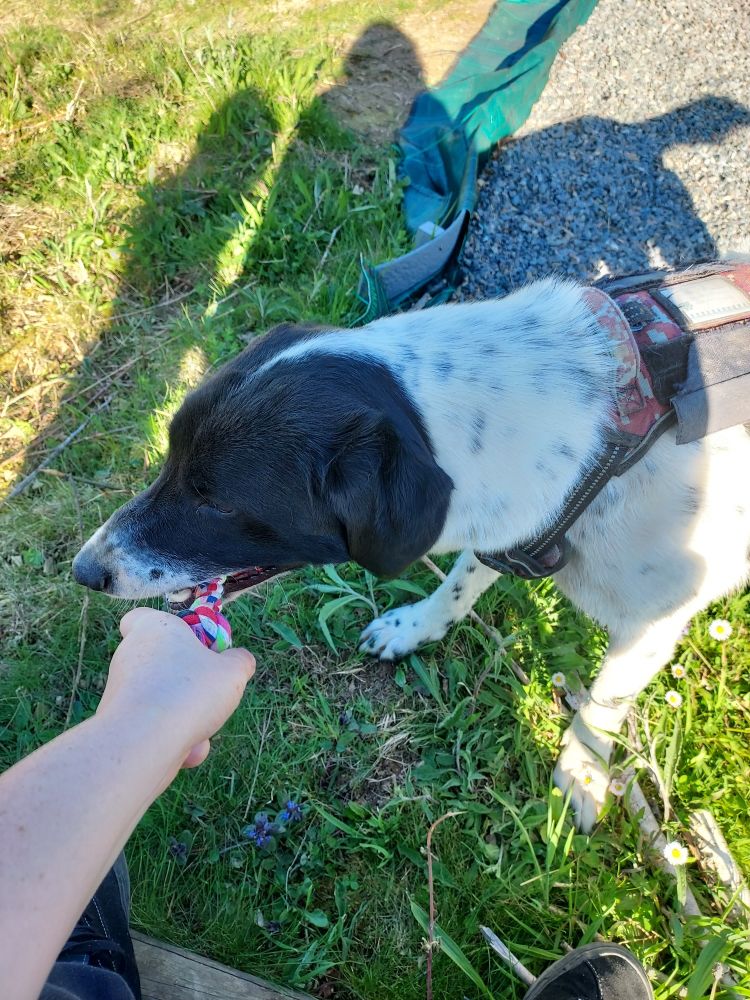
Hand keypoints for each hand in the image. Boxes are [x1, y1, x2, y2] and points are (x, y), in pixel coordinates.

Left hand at [98, 607, 255, 770]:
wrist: (144, 743)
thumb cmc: (190, 693)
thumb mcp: (232, 672)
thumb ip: (240, 661)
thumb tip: (240, 659)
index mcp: (153, 629)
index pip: (141, 618)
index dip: (161, 629)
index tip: (188, 644)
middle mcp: (130, 655)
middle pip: (162, 662)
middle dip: (189, 683)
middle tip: (209, 694)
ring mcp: (121, 689)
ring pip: (162, 699)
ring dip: (186, 715)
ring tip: (201, 730)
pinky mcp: (118, 721)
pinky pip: (153, 724)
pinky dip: (172, 736)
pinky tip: (187, 749)